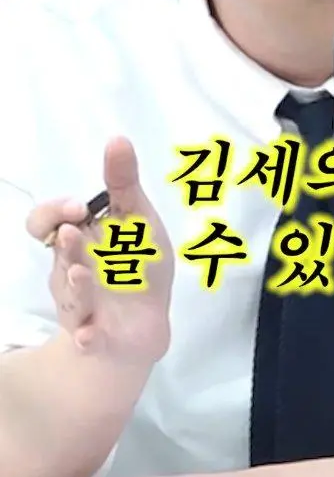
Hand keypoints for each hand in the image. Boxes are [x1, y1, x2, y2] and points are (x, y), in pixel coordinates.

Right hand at [27, 137, 174, 363]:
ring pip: (70, 295)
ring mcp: (82, 305)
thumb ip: (124, 184)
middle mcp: (72, 270)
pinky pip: (85, 338)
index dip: (52, 213)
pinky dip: (86, 337)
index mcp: (79, 239)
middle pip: (58, 255)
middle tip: (73, 232)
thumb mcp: (138, 220)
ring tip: (83, 273)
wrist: (146, 325)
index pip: (44, 222)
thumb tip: (117, 138)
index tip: (77, 207)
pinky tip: (89, 335)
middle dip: (66, 244)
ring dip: (75, 284)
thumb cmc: (138, 265)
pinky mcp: (97, 336)